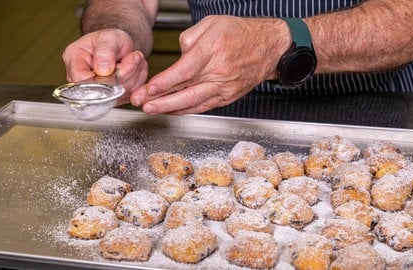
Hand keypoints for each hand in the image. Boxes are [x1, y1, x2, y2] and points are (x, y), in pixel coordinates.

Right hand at [62, 29, 148, 105]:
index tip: (119, 65)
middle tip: (134, 57)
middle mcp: (81, 80)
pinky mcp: (111, 98)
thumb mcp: (109, 38)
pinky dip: (137, 82)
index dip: (103, 77)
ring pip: (118, 95)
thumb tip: (102, 70)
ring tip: (135, 59)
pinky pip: (127, 96)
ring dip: (133, 77)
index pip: (82, 80)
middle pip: (102, 91)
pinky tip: (136, 69)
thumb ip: (105, 52)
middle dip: (124, 74)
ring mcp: (95, 91)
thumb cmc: (110, 40)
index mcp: (74, 60)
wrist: (120, 46)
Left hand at [130, 15, 289, 114]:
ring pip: (194, 103)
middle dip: (161, 101)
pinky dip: (187, 110)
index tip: (148, 89)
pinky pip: (204, 106)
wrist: (270, 47)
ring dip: (171, 109)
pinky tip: (172, 110)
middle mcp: (219, 72)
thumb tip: (177, 58)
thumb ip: (189, 39)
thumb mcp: (211, 23)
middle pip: (186, 92)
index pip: (183, 71)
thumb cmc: (241, 33)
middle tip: (143, 105)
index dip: (164, 83)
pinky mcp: (228, 97)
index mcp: (213, 50)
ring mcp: (225, 87)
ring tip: (152, 110)